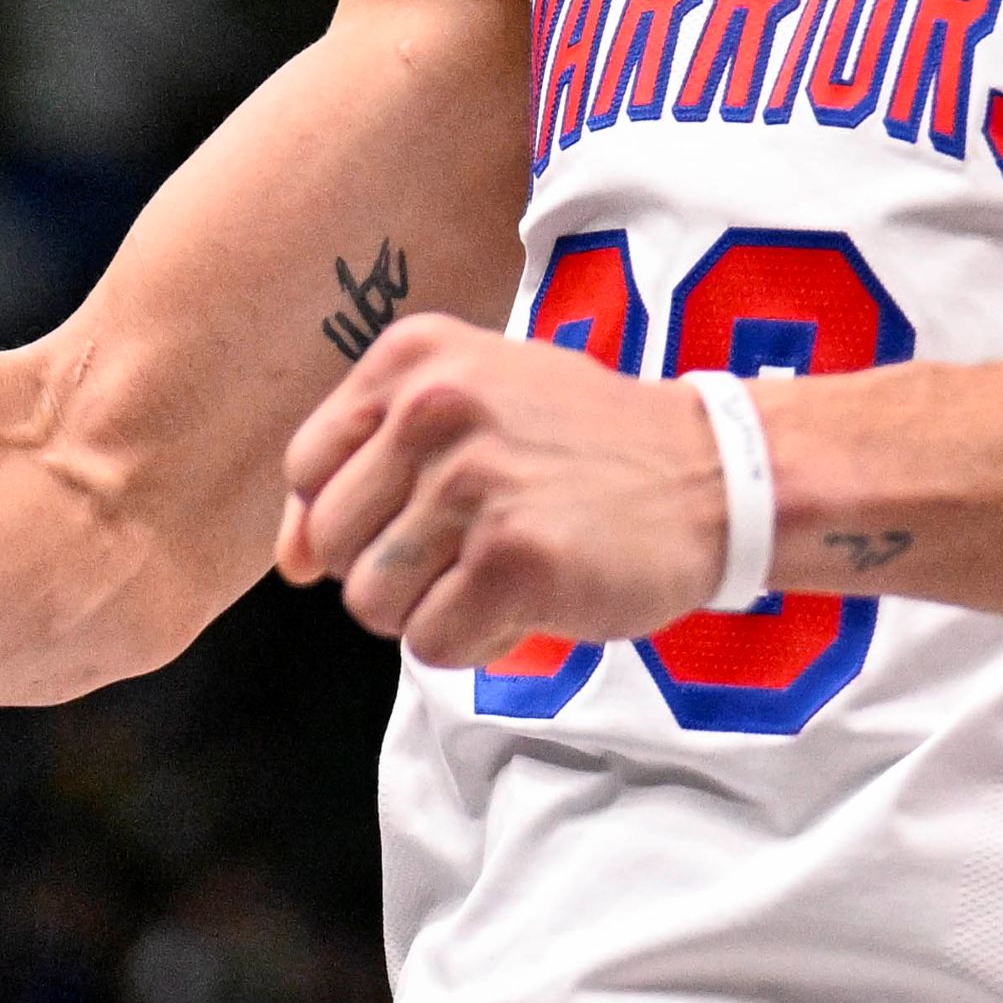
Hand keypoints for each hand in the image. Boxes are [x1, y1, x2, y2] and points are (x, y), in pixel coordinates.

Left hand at [277, 321, 731, 666]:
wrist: (712, 474)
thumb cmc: (580, 448)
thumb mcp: (470, 406)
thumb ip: (368, 465)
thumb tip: (289, 562)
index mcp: (412, 358)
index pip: (306, 471)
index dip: (353, 517)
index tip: (422, 515)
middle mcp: (432, 408)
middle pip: (334, 544)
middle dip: (392, 570)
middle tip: (472, 548)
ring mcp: (472, 483)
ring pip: (372, 602)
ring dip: (432, 610)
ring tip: (499, 573)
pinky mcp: (512, 558)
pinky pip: (430, 644)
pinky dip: (475, 642)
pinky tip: (527, 602)